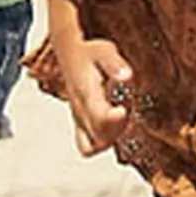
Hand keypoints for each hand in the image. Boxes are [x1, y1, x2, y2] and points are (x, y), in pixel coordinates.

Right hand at [52, 38, 136, 155]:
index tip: (122, 110)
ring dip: (113, 137)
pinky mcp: (80, 122)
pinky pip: (87, 146)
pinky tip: (113, 129)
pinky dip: (102, 143)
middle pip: (99, 137)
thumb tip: (126, 76)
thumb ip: (114, 64)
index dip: (113, 120)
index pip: (97, 116)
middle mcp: (80, 110)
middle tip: (126, 108)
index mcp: (85, 93)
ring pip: (94, 145)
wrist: (69, 54)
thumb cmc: (87, 52)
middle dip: (119, 128)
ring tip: (121, 118)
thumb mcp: (104, 50)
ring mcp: (79, 118)